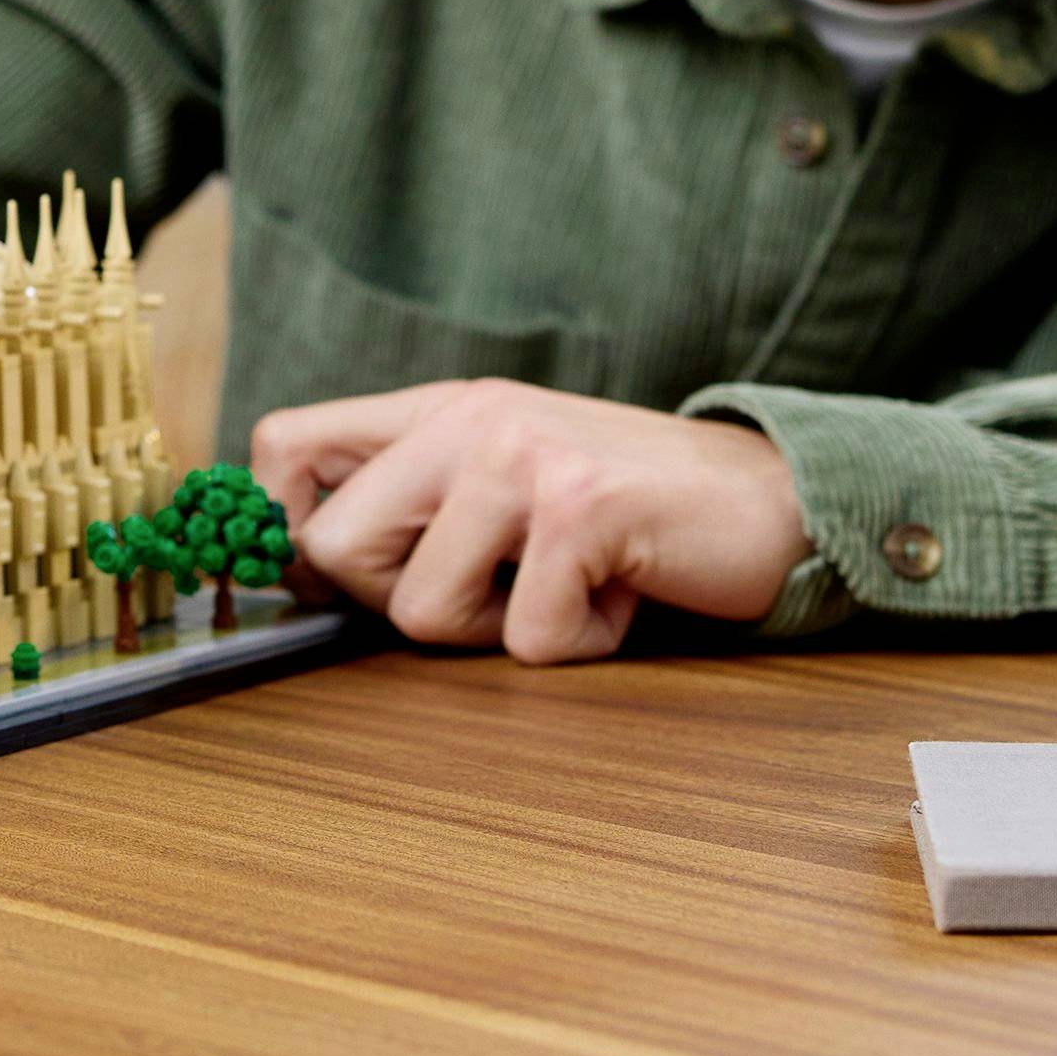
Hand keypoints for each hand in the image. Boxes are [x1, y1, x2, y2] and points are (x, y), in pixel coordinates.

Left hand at [248, 378, 811, 662]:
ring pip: (420, 610)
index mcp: (436, 409)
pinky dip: (580, 646)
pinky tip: (620, 597)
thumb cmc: (630, 510)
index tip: (326, 581)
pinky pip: (526, 641)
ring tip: (567, 585)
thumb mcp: (502, 478)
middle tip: (491, 592)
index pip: (282, 445)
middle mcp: (467, 419)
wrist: (775, 501)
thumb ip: (411, 499)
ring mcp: (522, 460)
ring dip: (501, 632)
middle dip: (402, 604)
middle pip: (333, 548)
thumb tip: (297, 566)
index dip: (281, 528)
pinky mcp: (581, 512)